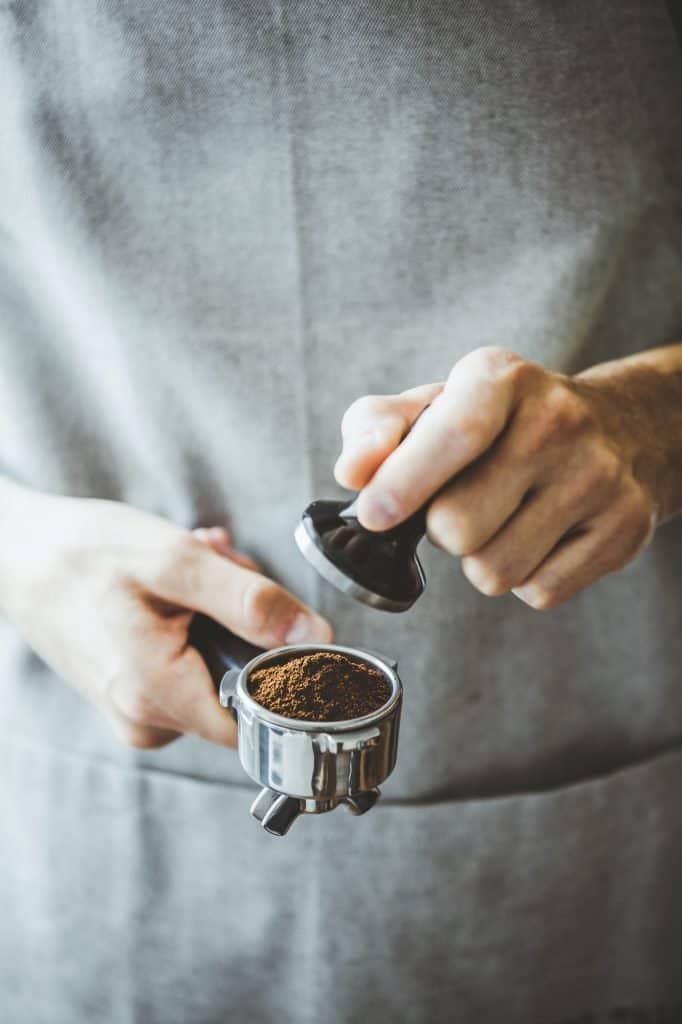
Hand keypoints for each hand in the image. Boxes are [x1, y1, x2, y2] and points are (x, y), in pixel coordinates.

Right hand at [0, 483, 331, 746]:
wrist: (15, 554)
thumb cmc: (82, 552)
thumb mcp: (175, 561)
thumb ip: (249, 601)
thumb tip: (314, 636)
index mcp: (157, 695)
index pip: (261, 714)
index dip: (281, 663)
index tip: (266, 612)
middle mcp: (146, 719)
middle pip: (243, 683)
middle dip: (245, 623)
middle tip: (219, 570)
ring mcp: (136, 711)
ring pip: (219, 668)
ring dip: (220, 615)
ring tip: (190, 574)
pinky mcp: (132, 696)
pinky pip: (190, 666)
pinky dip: (195, 622)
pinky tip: (174, 588)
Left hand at [335, 345, 681, 608]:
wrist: (616, 430)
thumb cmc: (500, 425)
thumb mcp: (434, 406)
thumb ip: (377, 430)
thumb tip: (353, 474)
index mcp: (502, 379)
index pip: (456, 433)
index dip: (405, 483)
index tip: (373, 514)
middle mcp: (559, 421)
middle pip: (459, 526)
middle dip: (442, 530)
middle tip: (462, 503)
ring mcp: (598, 477)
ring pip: (494, 571)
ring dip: (480, 559)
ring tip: (502, 519)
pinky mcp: (622, 530)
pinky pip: (537, 592)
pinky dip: (524, 578)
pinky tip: (539, 536)